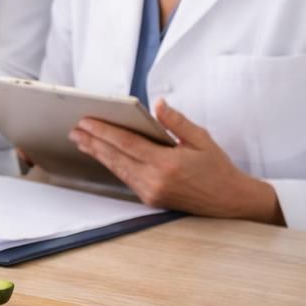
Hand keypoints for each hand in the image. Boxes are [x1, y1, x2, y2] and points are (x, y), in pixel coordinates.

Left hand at [70, 100, 283, 223]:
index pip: (127, 144)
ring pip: (118, 169)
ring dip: (98, 154)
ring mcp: (151, 192)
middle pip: (116, 157)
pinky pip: (126, 179)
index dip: (104, 132)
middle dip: (93, 142)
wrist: (230, 201)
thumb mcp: (202, 139)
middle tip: (75, 130)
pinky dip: (112, 165)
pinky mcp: (151, 200)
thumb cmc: (218, 168)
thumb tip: (158, 104)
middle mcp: (155, 180)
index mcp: (167, 164)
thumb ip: (177, 122)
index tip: (87, 122)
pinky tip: (102, 156)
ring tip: (81, 141)